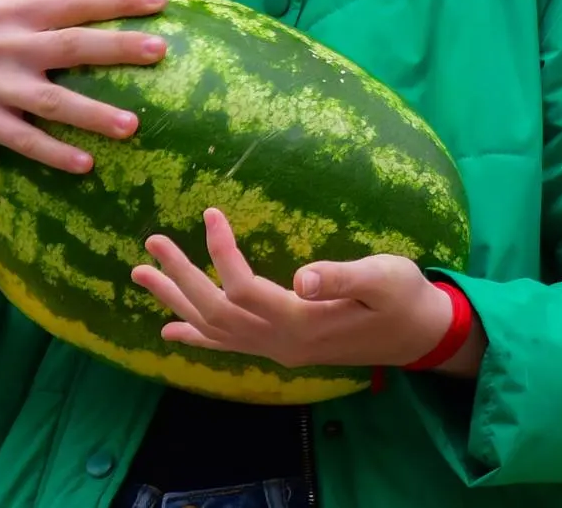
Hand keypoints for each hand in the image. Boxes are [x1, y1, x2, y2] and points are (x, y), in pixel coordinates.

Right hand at [0, 0, 167, 182]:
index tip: (161, 0)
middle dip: (117, 47)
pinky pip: (23, 140)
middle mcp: (2, 43)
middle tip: (161, 51)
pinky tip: (86, 163)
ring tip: (133, 125)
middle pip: (70, 44)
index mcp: (10, 11)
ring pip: (51, 99)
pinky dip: (54, 152)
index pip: (73, 1)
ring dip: (93, 113)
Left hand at [130, 208, 456, 371]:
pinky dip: (195, 337)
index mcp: (301, 322)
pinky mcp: (282, 348)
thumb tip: (304, 278)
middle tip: (151, 244)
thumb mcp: (383, 278)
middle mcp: (280, 343)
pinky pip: (228, 346)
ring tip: (141, 275)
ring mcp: (278, 350)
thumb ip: (342, 278)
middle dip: (179, 278)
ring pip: (213, 330)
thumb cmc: (404, 298)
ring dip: (176, 302)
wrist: (420, 336)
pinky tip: (170, 331)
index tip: (211, 211)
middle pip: (214, 313)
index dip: (221, 251)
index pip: (243, 288)